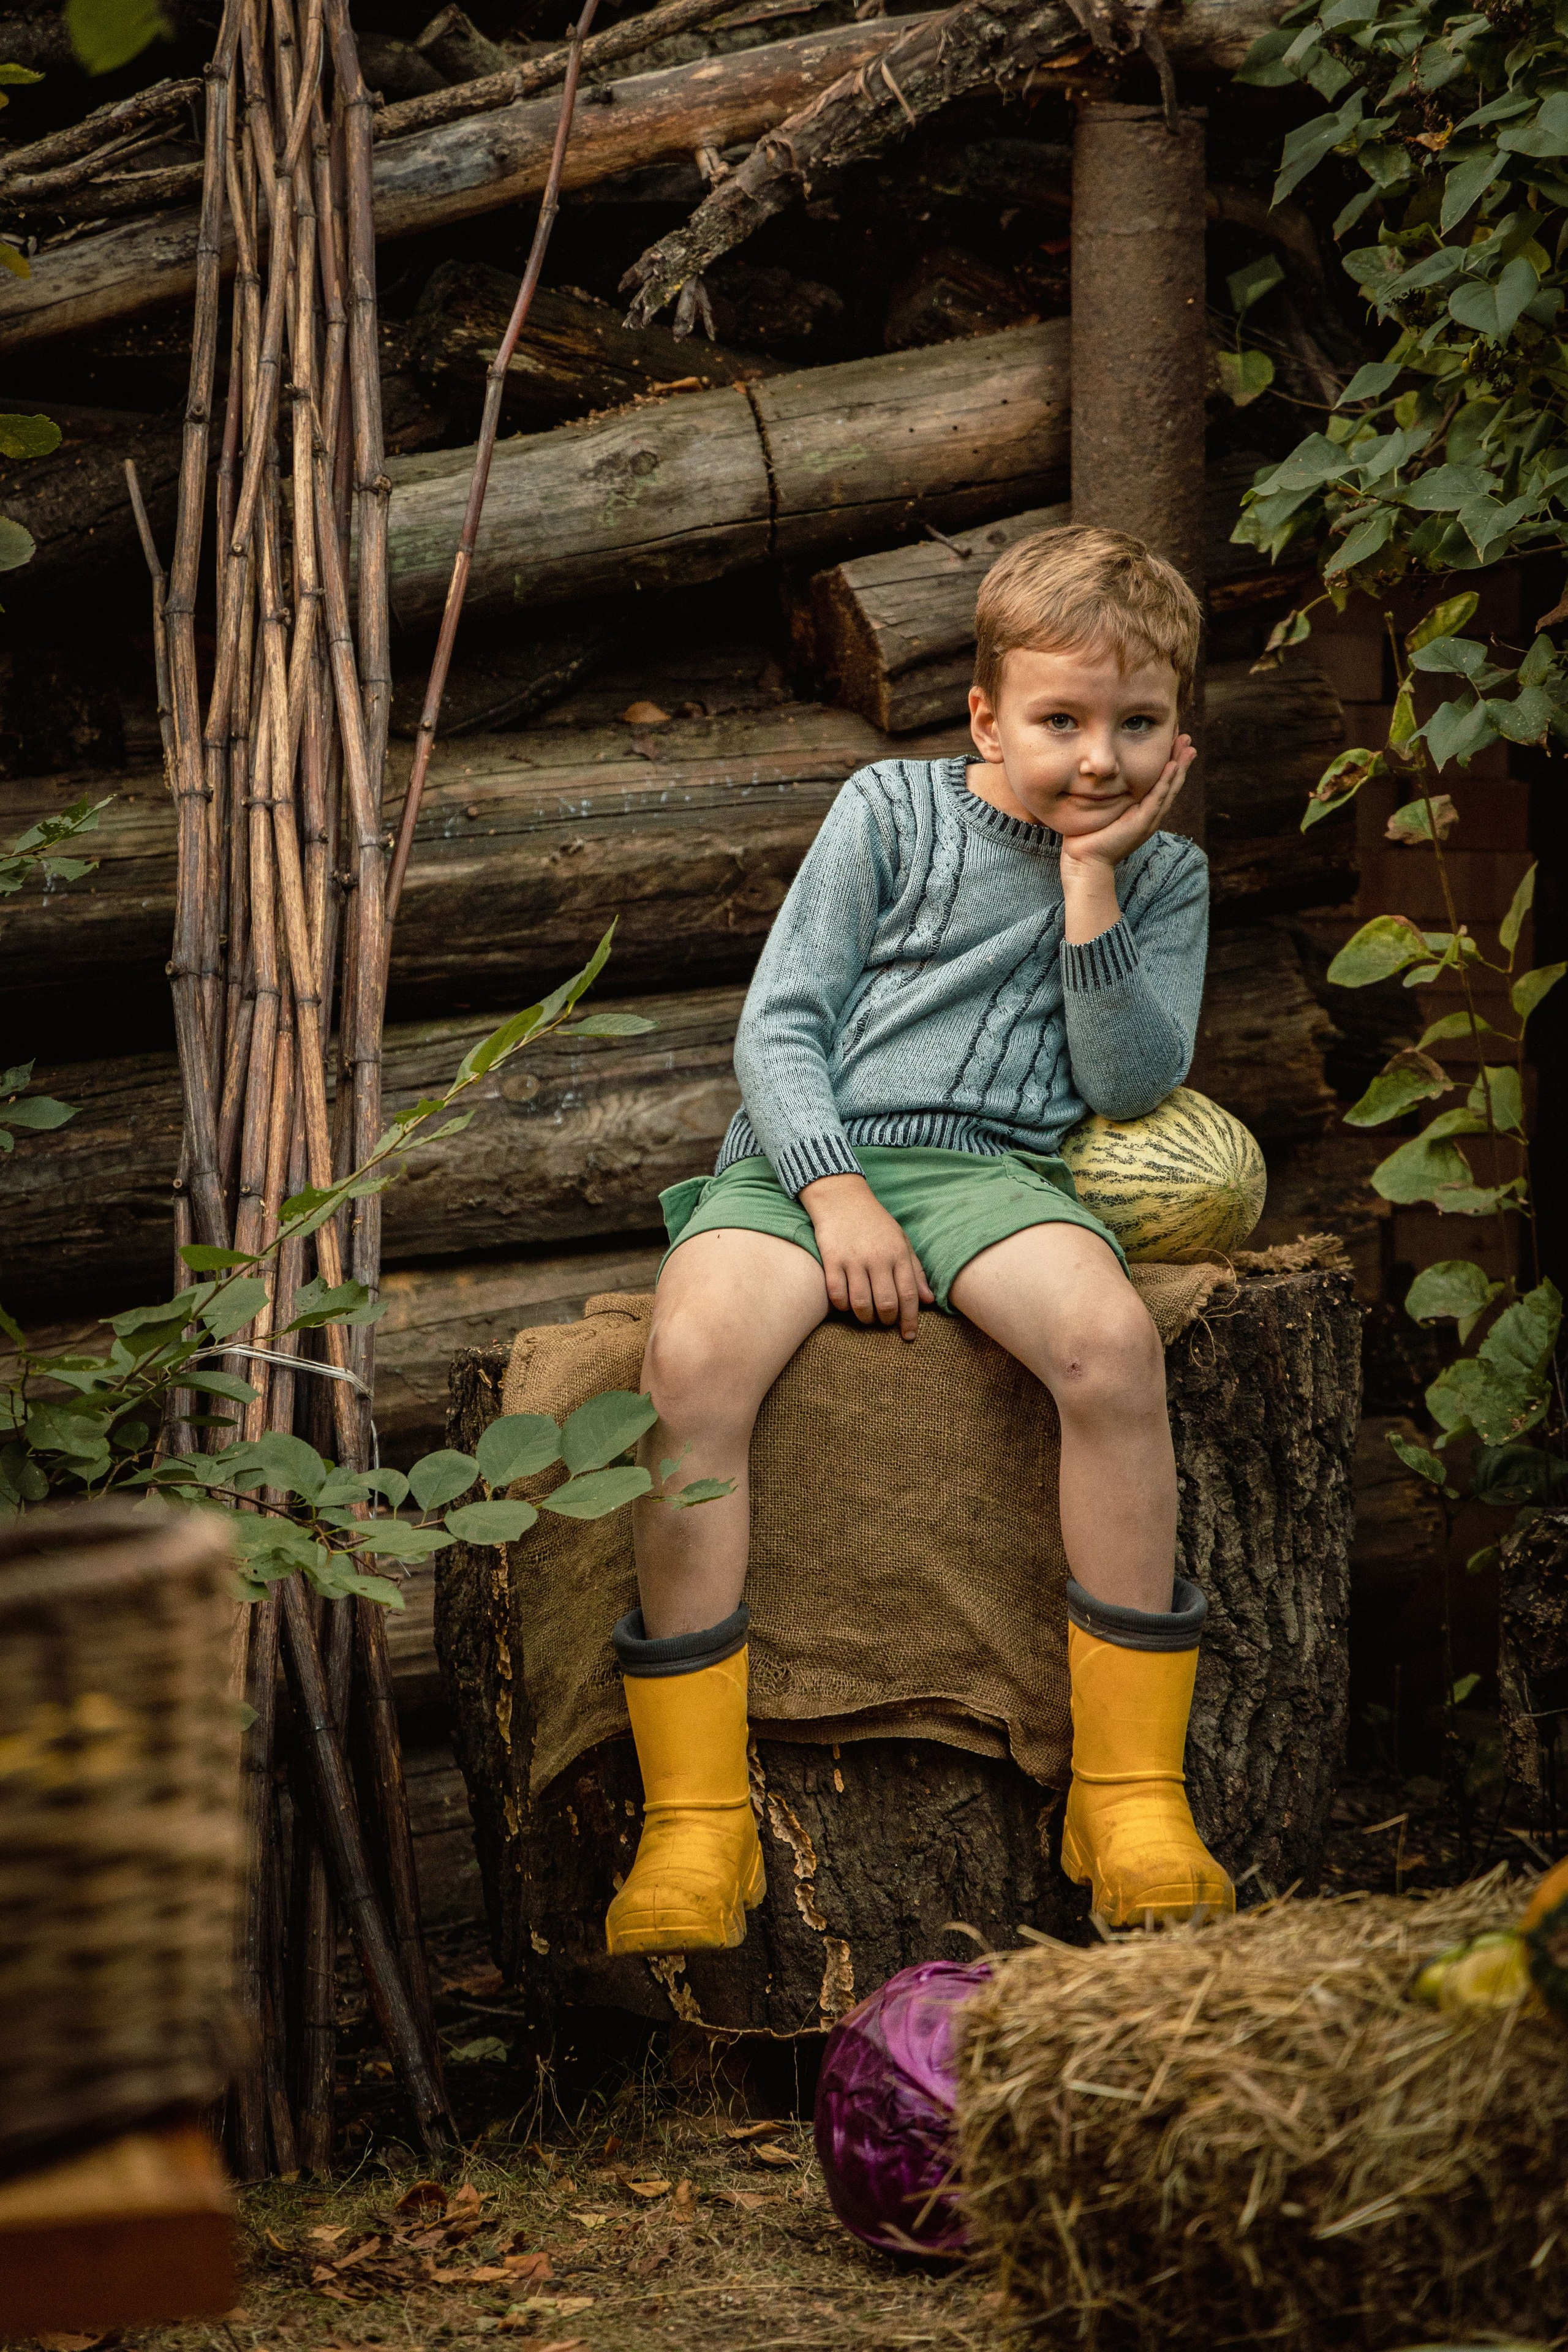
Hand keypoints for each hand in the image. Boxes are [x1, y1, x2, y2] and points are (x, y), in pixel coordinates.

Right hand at [799, 1173, 933, 1340]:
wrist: (842, 1198)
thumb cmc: (875, 1222)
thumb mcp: (901, 1241)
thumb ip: (915, 1271)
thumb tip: (928, 1301)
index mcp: (898, 1253)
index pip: (909, 1295)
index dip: (910, 1320)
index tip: (909, 1336)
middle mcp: (878, 1257)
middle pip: (886, 1303)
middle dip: (887, 1320)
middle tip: (884, 1321)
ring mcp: (853, 1259)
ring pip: (861, 1303)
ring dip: (865, 1317)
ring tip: (867, 1316)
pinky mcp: (832, 1259)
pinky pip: (837, 1294)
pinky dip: (842, 1306)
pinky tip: (846, 1304)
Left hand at [1059, 735, 1195, 878]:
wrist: (1086, 863)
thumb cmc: (1088, 839)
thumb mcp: (1102, 811)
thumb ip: (1107, 797)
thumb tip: (1098, 777)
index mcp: (1143, 812)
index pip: (1161, 784)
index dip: (1170, 764)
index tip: (1174, 744)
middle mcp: (1150, 816)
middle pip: (1171, 784)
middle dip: (1180, 761)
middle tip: (1188, 739)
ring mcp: (1148, 820)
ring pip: (1169, 789)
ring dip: (1180, 767)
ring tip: (1188, 747)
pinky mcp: (1141, 824)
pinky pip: (1157, 799)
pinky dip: (1166, 782)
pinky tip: (1172, 767)